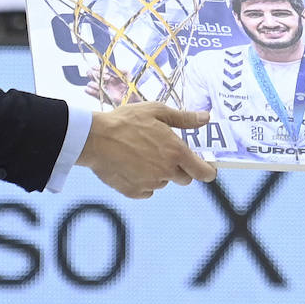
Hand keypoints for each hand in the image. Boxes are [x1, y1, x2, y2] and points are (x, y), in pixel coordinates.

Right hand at [77, 102, 217, 198]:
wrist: (95, 138)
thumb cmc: (126, 121)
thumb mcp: (157, 111)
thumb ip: (184, 118)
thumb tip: (206, 118)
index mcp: (176, 152)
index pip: (202, 172)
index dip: (208, 171)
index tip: (208, 169)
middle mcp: (166, 171)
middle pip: (184, 178)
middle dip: (179, 168)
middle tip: (164, 152)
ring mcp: (150, 184)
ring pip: (163, 182)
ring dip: (159, 173)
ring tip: (141, 154)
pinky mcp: (134, 192)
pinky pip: (146, 190)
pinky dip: (143, 181)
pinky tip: (132, 165)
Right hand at [85, 64, 136, 105]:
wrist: (133, 98)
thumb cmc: (131, 86)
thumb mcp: (128, 74)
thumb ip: (121, 69)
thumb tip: (114, 66)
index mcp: (109, 74)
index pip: (98, 69)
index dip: (97, 67)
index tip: (103, 70)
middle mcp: (104, 81)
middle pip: (92, 75)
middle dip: (95, 74)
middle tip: (104, 76)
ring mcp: (102, 89)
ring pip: (90, 84)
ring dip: (93, 83)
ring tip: (100, 85)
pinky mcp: (102, 97)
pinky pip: (93, 93)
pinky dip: (90, 91)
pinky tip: (92, 89)